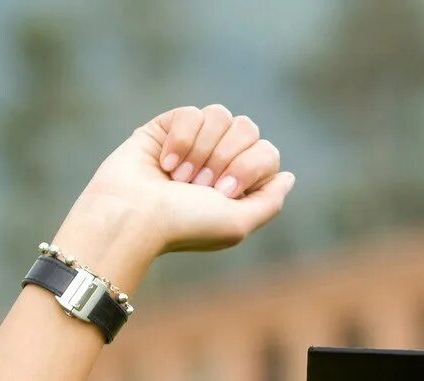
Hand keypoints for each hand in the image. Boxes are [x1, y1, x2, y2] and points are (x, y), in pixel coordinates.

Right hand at [79, 103, 296, 255]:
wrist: (135, 214)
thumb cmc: (186, 224)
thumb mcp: (239, 222)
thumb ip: (270, 201)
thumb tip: (288, 176)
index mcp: (240, 184)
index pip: (267, 152)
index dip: (248, 167)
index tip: (223, 192)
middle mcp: (220, 161)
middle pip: (247, 128)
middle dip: (224, 157)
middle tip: (200, 185)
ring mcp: (194, 142)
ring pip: (220, 115)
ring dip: (201, 151)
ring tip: (180, 178)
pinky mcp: (167, 127)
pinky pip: (191, 113)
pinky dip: (180, 140)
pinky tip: (165, 164)